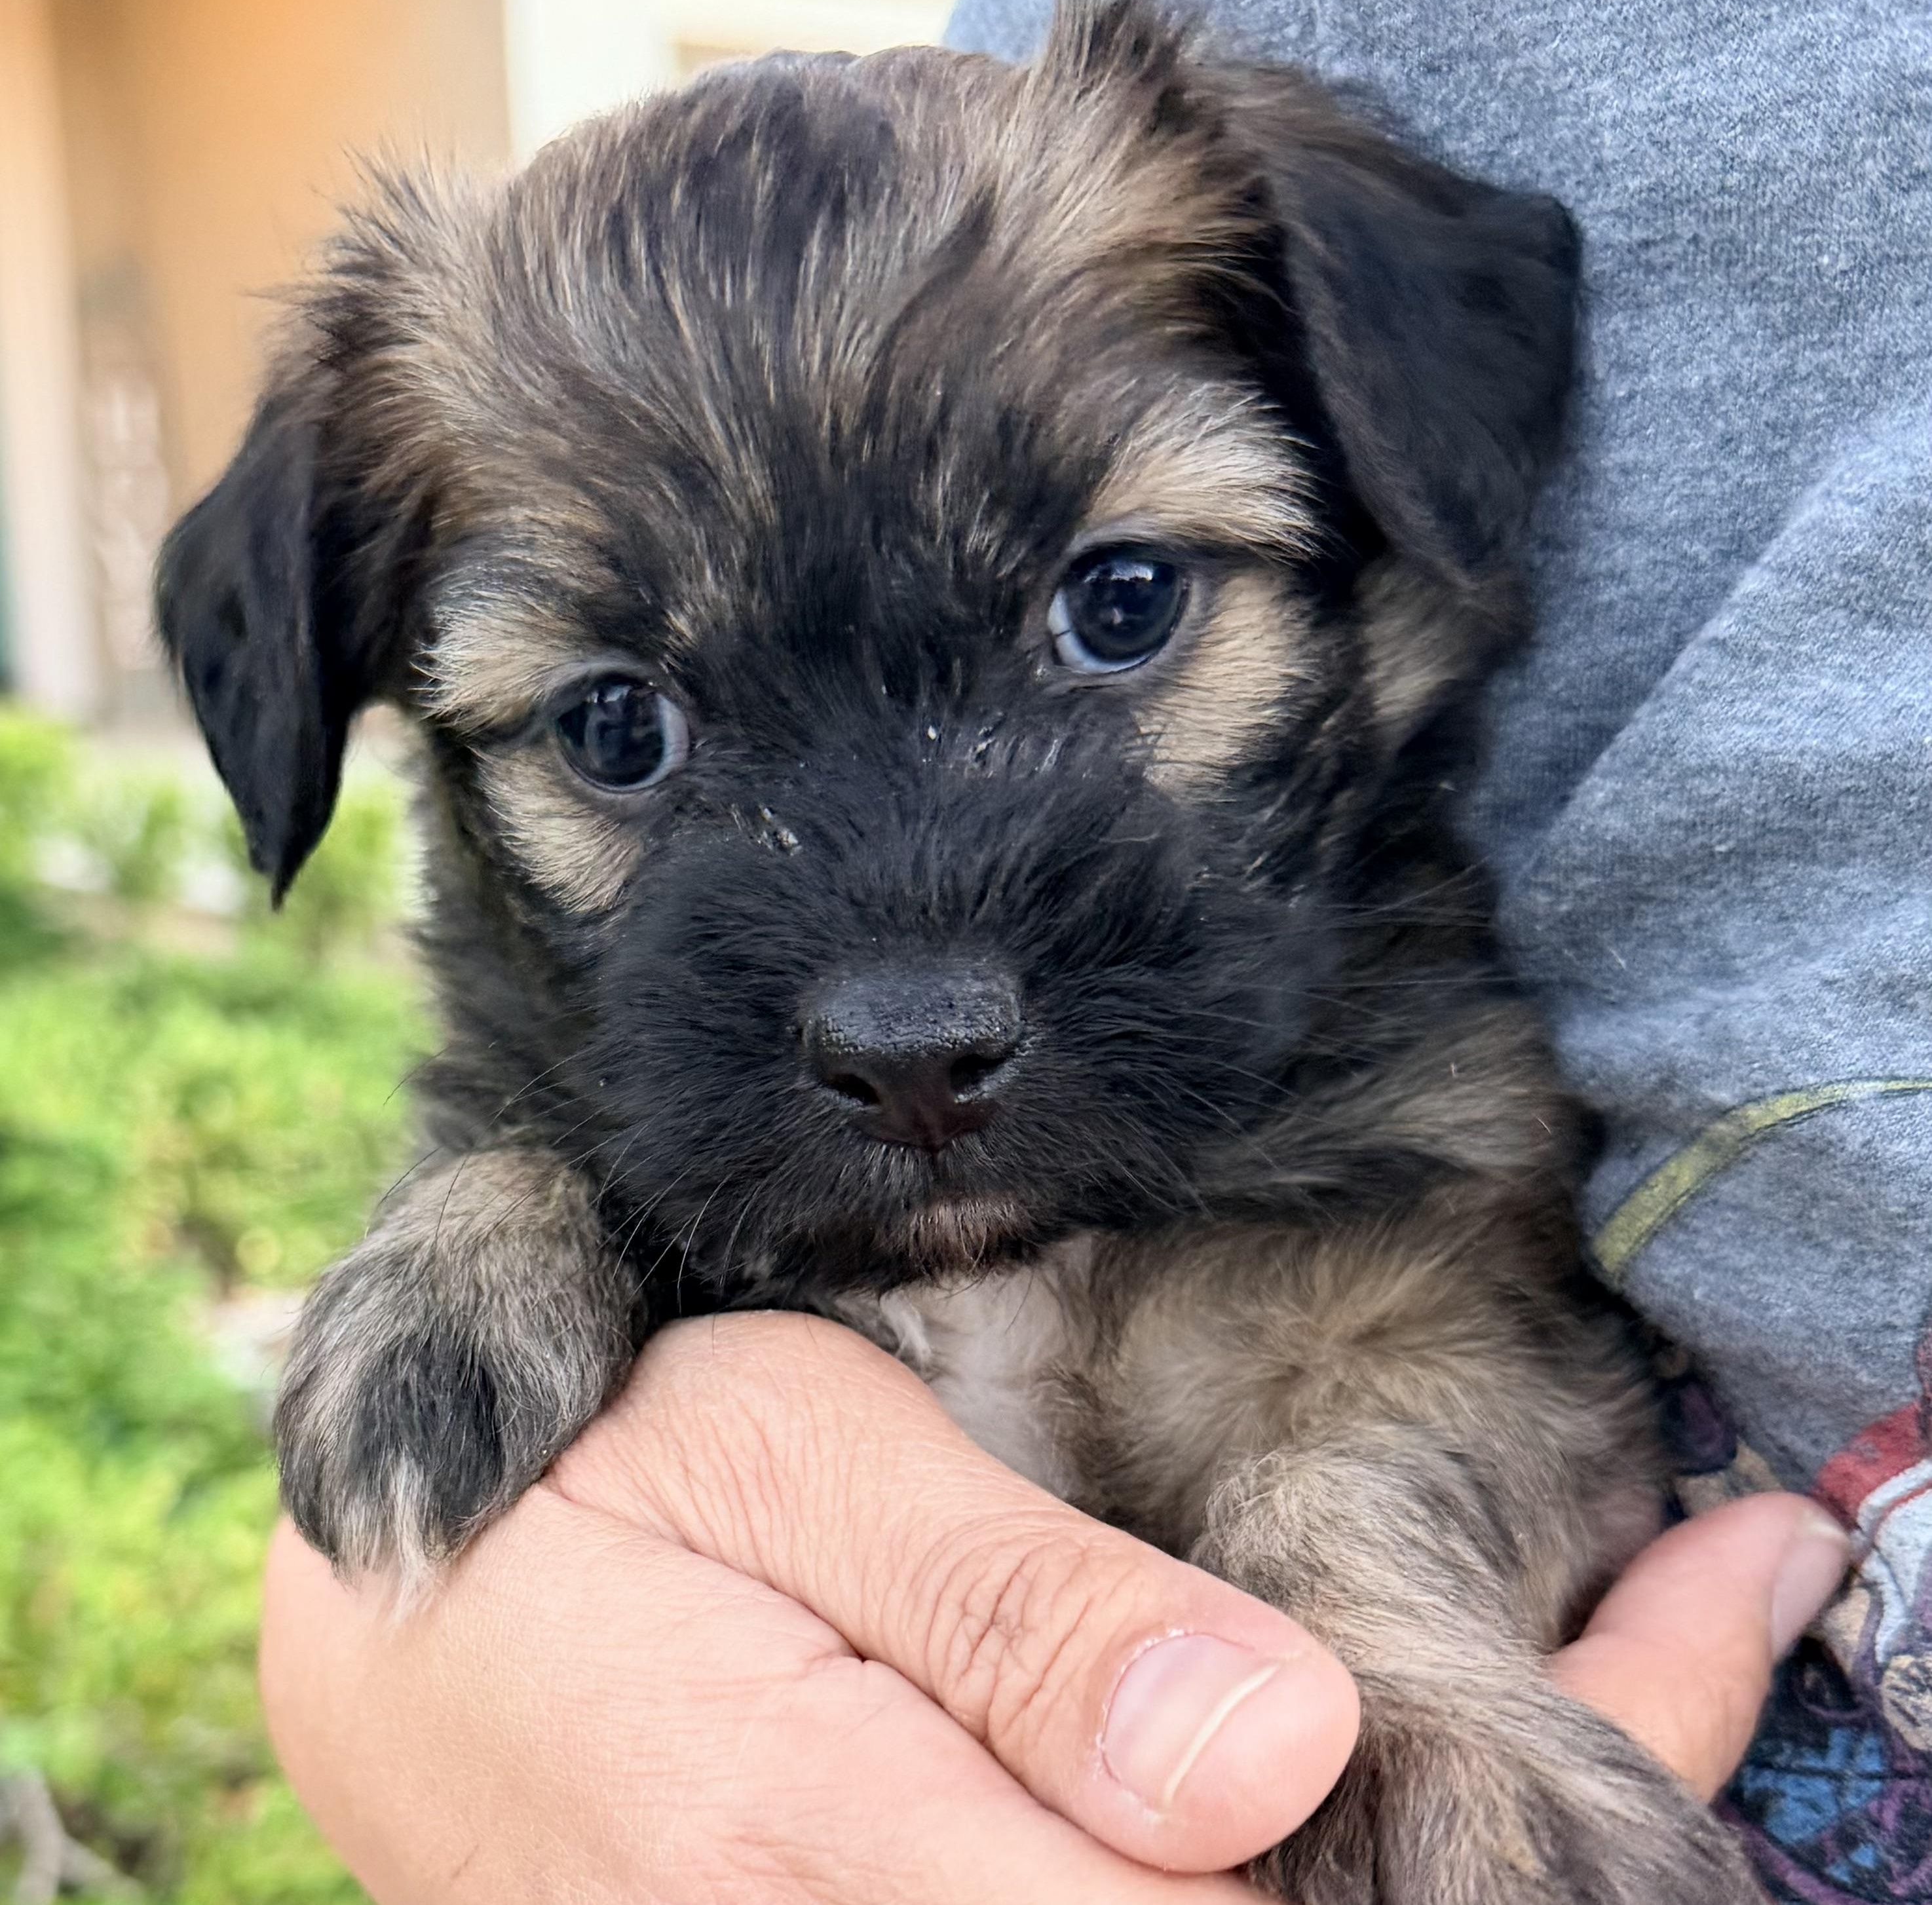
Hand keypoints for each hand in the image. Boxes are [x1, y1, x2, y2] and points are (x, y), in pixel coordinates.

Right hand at [259, 1314, 1845, 1901]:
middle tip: (1721, 1595)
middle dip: (1517, 1819)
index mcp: (863, 1837)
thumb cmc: (610, 1497)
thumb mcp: (788, 1467)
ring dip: (1446, 1826)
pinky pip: (1126, 1900)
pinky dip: (1285, 1835)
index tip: (1697, 1610)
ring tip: (1672, 1617)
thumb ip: (1010, 1617)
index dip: (1491, 1818)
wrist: (428, 1634)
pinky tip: (1361, 1732)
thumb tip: (1275, 1753)